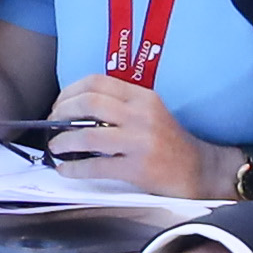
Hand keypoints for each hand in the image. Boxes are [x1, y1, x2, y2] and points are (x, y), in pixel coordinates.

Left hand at [46, 73, 222, 198]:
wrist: (199, 170)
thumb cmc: (167, 141)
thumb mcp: (148, 112)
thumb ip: (118, 105)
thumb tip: (72, 109)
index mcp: (142, 96)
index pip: (96, 82)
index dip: (69, 91)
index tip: (58, 104)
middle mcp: (141, 115)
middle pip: (87, 103)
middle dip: (61, 113)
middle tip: (52, 125)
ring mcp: (140, 141)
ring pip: (88, 134)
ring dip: (63, 141)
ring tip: (54, 147)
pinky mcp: (138, 168)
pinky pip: (96, 166)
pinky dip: (74, 168)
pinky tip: (65, 169)